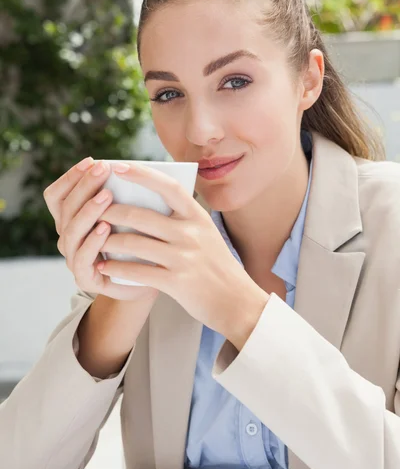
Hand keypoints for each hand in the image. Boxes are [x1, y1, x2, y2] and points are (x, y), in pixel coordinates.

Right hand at [43, 157, 158, 302]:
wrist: (147, 282)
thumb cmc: (139, 244)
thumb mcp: (128, 216)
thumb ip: (120, 197)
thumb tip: (127, 166)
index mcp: (72, 221)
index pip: (57, 196)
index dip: (70, 177)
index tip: (91, 161)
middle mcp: (68, 238)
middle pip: (65, 208)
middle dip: (84, 186)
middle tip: (103, 170)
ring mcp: (74, 259)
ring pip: (71, 232)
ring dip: (88, 210)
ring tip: (106, 195)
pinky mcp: (85, 279)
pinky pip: (82, 258)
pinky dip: (92, 241)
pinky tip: (106, 227)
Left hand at [98, 162, 269, 342]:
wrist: (237, 301)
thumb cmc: (215, 265)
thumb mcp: (205, 234)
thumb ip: (182, 219)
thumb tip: (146, 201)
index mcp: (198, 217)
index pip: (168, 187)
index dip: (141, 174)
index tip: (118, 167)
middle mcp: (191, 233)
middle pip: (141, 216)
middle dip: (111, 211)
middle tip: (92, 210)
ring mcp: (183, 258)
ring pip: (134, 243)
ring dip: (108, 241)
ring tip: (94, 240)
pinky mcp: (176, 282)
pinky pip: (137, 271)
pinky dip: (116, 268)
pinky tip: (104, 267)